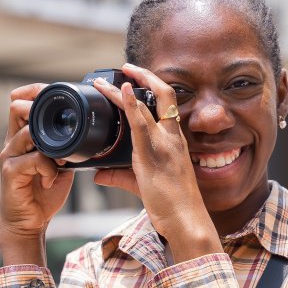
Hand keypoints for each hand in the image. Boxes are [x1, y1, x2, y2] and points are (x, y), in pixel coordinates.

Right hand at [0, 83, 74, 264]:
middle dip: (40, 112)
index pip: (22, 104)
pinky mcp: (10, 172)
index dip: (35, 92)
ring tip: (61, 160)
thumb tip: (87, 132)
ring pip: (29, 133)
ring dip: (51, 145)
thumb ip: (66, 147)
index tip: (54, 91)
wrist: (29, 221)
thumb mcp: (59, 164)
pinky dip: (48, 167)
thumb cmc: (43, 192)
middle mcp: (12, 143)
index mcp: (23, 137)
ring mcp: (9, 156)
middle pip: (18, 110)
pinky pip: (33, 159)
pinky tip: (51, 178)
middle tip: (61, 127)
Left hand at [91, 63, 220, 261]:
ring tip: (103, 80)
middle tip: (126, 66)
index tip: (135, 78)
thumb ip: (119, 176)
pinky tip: (119, 90)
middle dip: (145, 76)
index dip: (152, 88)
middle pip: (164, 95)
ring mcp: (164, 144)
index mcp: (174, 142)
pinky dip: (128, 104)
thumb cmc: (173, 206)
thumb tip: (98, 174)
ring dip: (123, 89)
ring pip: (147, 105)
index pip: (166, 106)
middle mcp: (172, 138)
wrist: (188, 221)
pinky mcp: (152, 154)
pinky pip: (140, 123)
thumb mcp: (143, 186)